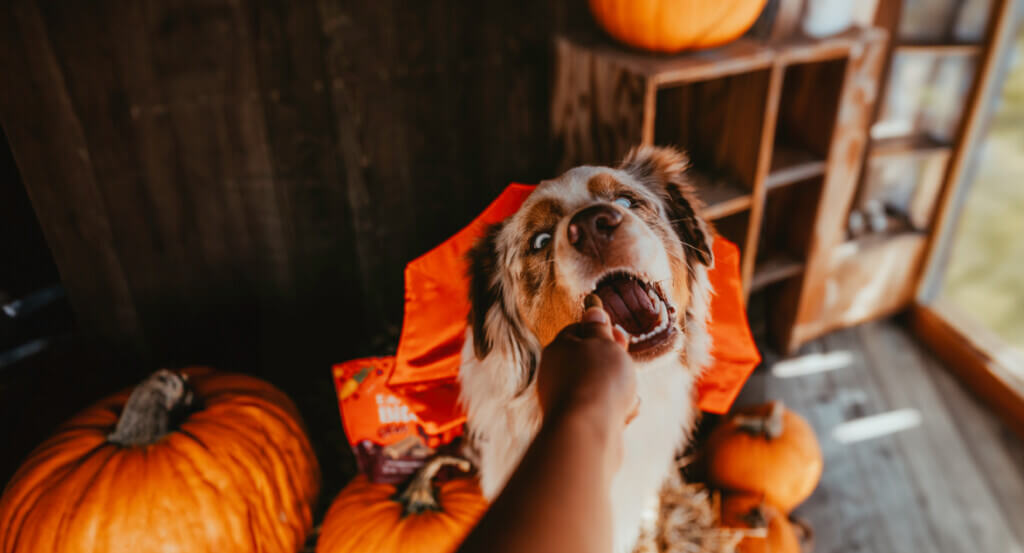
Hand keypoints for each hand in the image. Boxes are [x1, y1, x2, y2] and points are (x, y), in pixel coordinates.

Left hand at [535, 305, 637, 426]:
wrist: (589, 431)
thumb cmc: (598, 379)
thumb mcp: (604, 342)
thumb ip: (599, 327)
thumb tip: (591, 308)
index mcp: (557, 349)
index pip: (577, 332)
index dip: (601, 332)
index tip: (620, 338)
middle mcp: (555, 374)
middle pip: (590, 361)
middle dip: (614, 364)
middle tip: (625, 366)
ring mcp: (564, 401)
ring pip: (599, 388)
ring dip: (618, 390)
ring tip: (627, 396)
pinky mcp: (577, 423)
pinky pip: (601, 411)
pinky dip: (614, 412)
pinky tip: (623, 416)